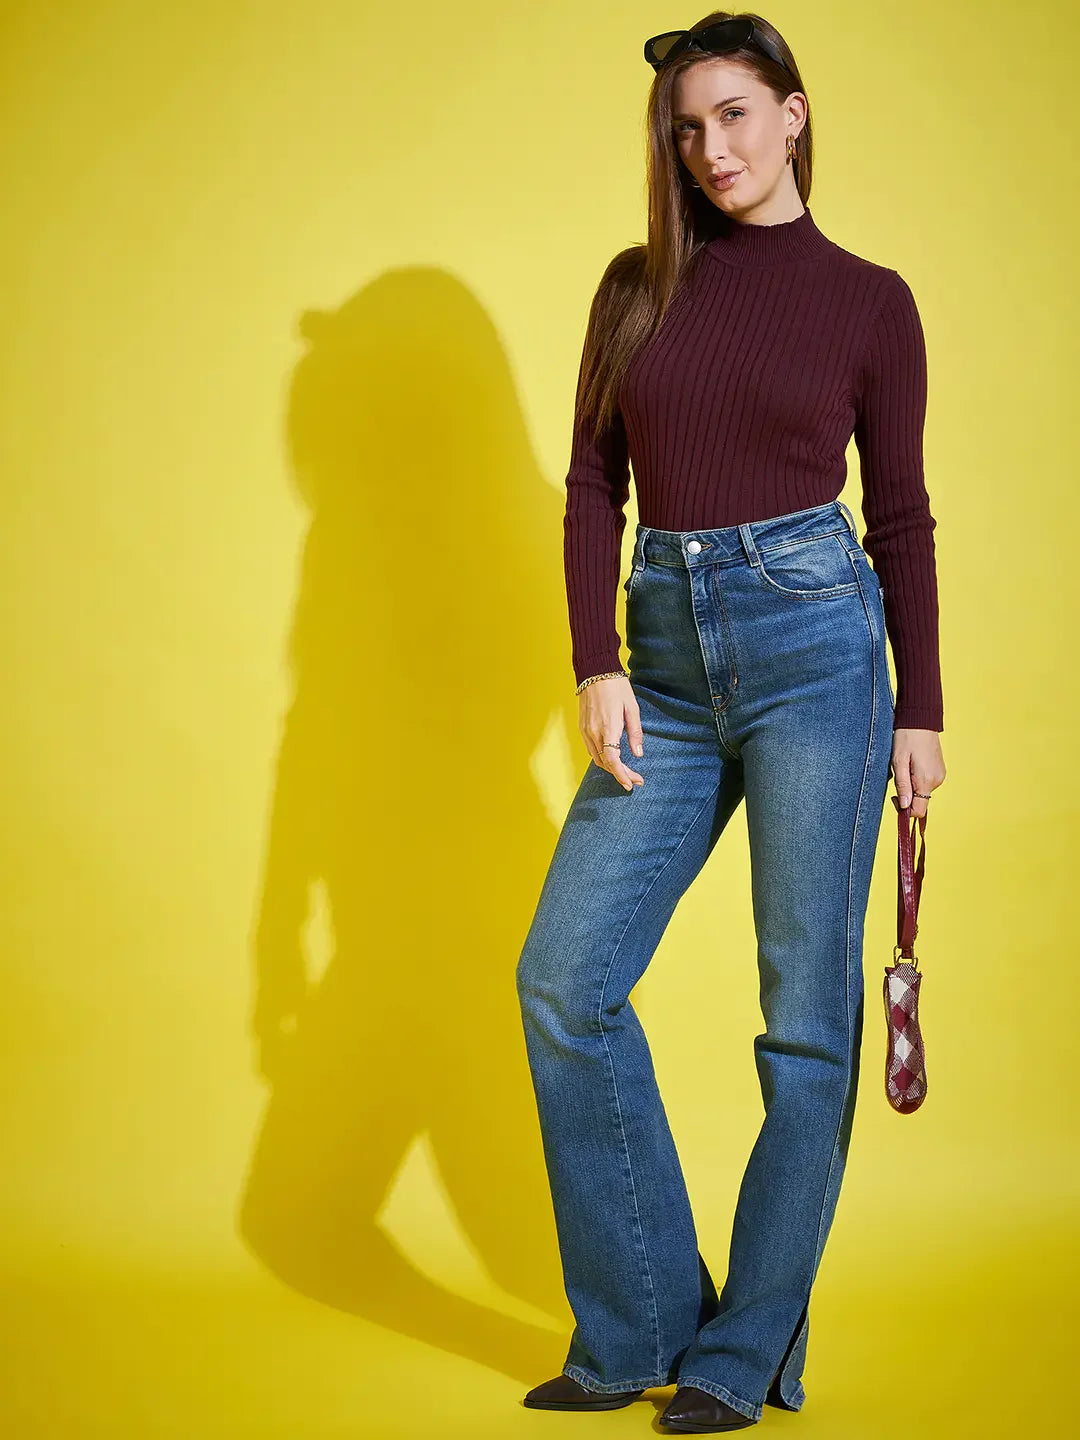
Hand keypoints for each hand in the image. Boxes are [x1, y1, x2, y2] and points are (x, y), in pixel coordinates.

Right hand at [579, 676, 644, 792]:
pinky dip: (602, 758)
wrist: (595, 672)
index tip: (632, 783)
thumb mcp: (632, 708)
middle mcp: (594, 732)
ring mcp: (586, 730)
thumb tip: (638, 753)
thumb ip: (635, 732)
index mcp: (608, 727)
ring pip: (597, 758)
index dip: (622, 775)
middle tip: (635, 779)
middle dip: (620, 774)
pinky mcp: (582, 727)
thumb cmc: (617, 688)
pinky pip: (591, 749)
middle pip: (605, 763)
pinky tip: (612, 758)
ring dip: (611, 768)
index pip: (612, 760)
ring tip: (626, 771)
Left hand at [890, 729, 944, 818]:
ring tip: (905, 765)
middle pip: (920, 801)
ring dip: (911, 785)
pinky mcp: (939, 770)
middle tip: (898, 775)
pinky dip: (917, 779)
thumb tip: (904, 806)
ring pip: (922, 792)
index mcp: (926, 781)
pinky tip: (912, 764)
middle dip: (906, 794)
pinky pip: (926, 783)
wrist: (921, 720)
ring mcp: (940, 775)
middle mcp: (937, 781)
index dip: (904, 810)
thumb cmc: (907, 738)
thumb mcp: (898, 762)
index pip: (918, 811)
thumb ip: (902, 785)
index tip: (894, 796)